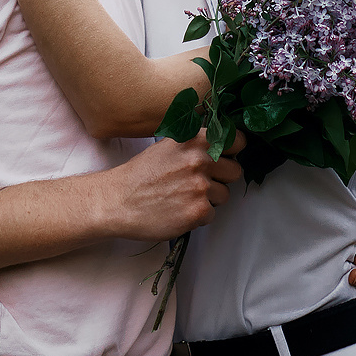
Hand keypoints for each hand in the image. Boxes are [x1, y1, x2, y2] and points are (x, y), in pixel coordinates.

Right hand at [96, 135, 242, 242]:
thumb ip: (195, 143)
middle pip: (235, 171)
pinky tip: (178, 209)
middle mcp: (200, 160)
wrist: (118, 200)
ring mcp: (200, 186)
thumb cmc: (141, 174)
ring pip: (224, 195)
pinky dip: (198, 216)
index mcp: (194, 140)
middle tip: (199, 182)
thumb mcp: (168, 145)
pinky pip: (212, 215)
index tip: (225, 157)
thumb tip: (223, 145)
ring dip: (209, 199)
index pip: (237, 141)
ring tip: (184, 197)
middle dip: (221, 178)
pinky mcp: (198, 211)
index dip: (232, 151)